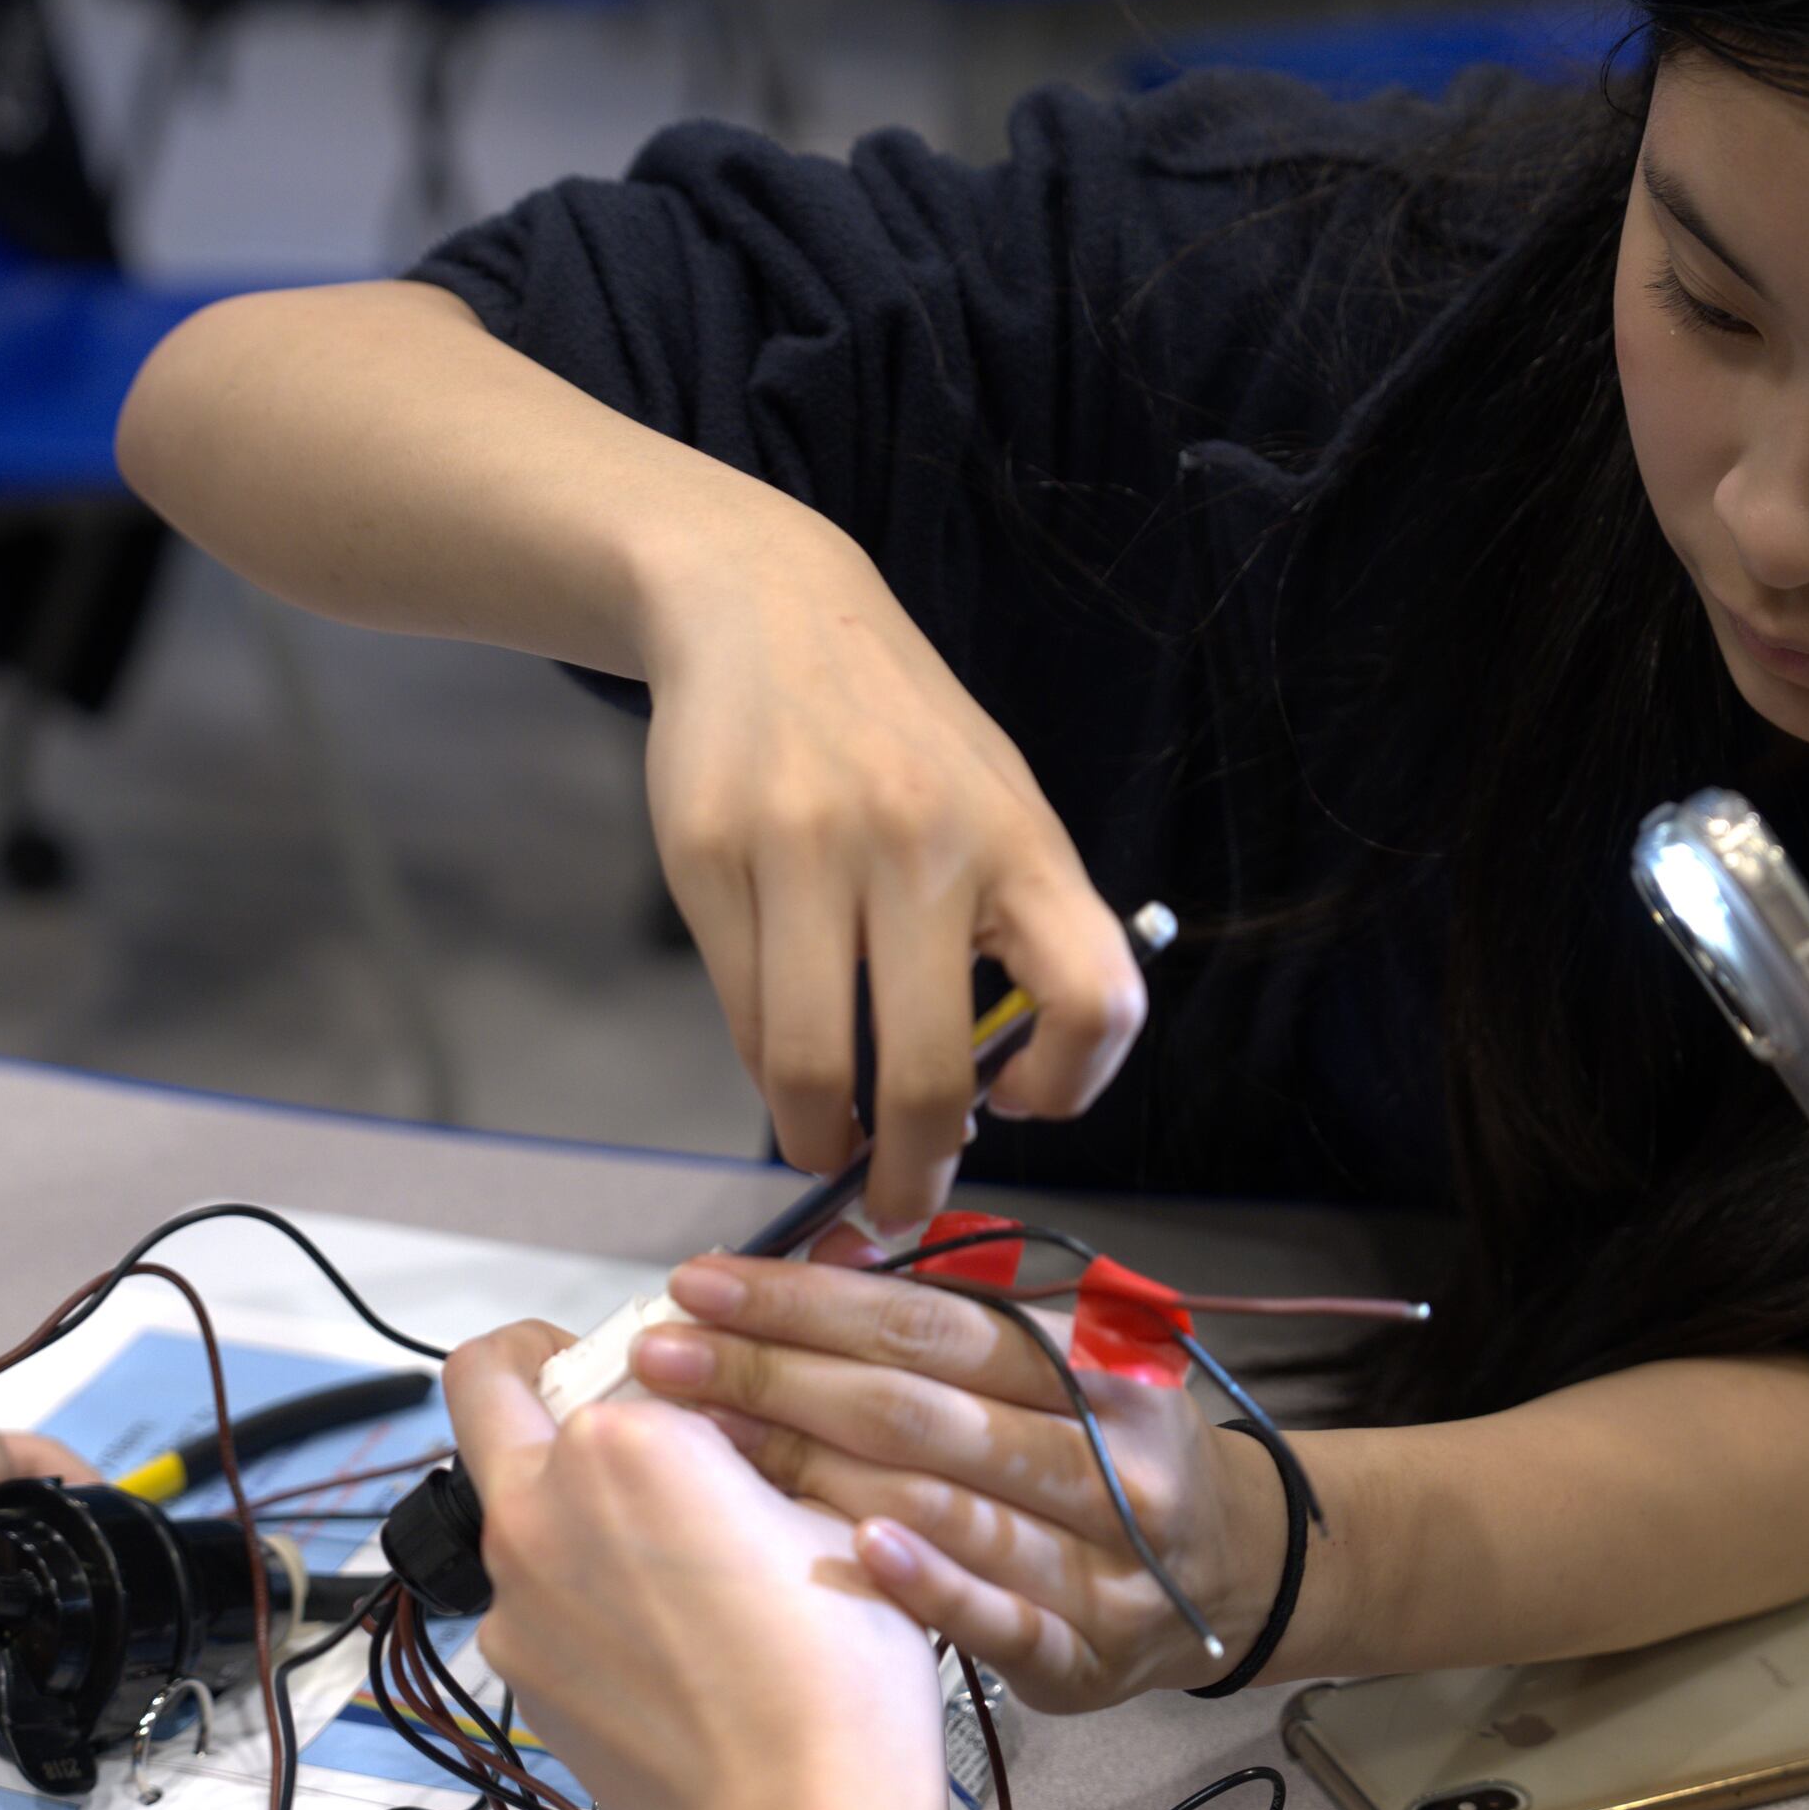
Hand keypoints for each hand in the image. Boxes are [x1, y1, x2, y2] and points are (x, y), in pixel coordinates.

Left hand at [446, 1319, 953, 1809]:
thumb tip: (717, 1435)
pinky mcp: (517, 1678)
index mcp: (621, 1440)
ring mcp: (514, 1601)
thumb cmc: (836, 1669)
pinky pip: (534, 1603)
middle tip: (616, 1421)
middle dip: (537, 1382)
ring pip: (514, 1511)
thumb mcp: (827, 1507)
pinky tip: (667, 1646)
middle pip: (487, 1395)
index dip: (637, 1356)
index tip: (668, 1377)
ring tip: (675, 1567)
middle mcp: (540, 1508)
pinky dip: (580, 1600)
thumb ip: (748, 1449)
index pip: (589, 1345)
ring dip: (568, 1508)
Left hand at [616, 1255, 1281, 1711]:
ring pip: (948, 1508)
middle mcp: (1108, 1460)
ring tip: (706, 1450)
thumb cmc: (1112, 1454)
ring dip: (817, 1474)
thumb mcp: (1064, 1364)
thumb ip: (961, 1312)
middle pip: (922, 1412)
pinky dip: (929, 1584)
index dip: (812, 1304)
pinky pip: (1000, 1621)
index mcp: (1095, 1368)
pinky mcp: (1087, 1659)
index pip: (933, 1324)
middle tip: (665, 1361)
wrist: (1238, 1576)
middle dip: (779, 1378)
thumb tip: (836, 1250)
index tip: (703, 1286)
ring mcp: (1105, 1565)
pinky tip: (851, 1551)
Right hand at [641, 522, 1144, 1228]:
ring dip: (822, 1139)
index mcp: (1019, 840)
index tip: (1026, 1106)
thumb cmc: (899, 734)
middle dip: (915, 1173)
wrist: (763, 607)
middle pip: (933, 1073)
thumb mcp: (995, 802)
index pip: (1096, 997)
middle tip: (900, 1202)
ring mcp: (810, 853)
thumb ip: (1013, 929)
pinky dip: (766, 1071)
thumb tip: (989, 1098)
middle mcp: (923, 847)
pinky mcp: (712, 862)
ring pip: (814, 1064)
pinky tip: (785, 1065)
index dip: (1075, 1085)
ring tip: (830, 1146)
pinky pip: (744, 1016)